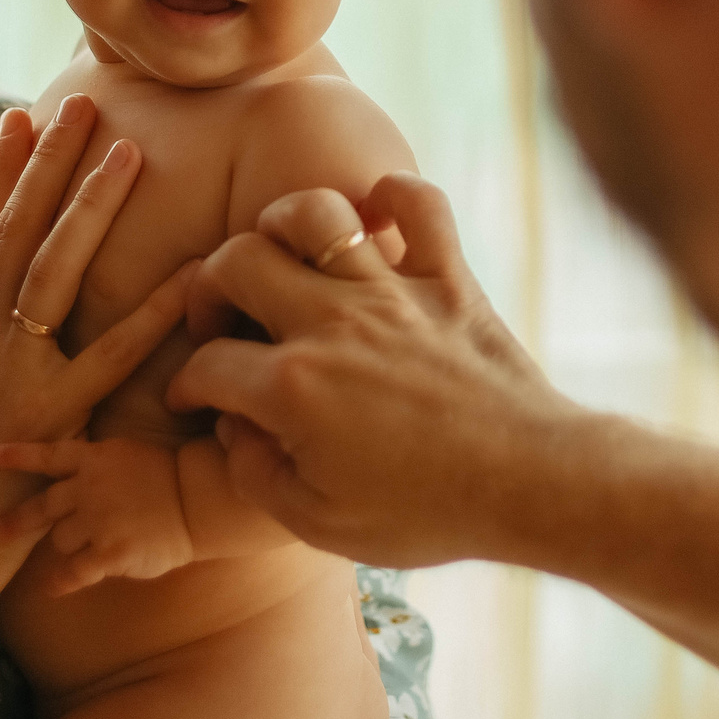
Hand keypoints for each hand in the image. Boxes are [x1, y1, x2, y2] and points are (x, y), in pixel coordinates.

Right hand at [0, 96, 189, 611]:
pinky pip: (111, 353)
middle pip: (18, 230)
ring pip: (55, 269)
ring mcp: (13, 370)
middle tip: (85, 102)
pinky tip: (188, 275)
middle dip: (51, 163)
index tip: (21, 120)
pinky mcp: (50, 414)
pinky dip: (152, 312)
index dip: (1, 174)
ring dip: (93, 207)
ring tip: (130, 153)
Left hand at [0, 436, 189, 589]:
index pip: (49, 456)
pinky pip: (74, 571)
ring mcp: (98, 521)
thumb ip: (98, 462)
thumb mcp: (130, 453)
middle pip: (43, 506)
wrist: (199, 501)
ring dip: (68, 544)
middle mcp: (89, 488)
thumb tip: (73, 475)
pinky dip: (60, 581)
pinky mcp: (109, 552)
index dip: (19, 456)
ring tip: (88, 546)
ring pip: (61, 538)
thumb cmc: (171, 477)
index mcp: (95, 459)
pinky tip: (51, 588)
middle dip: (17, 520)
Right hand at [166, 172, 586, 569]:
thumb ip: (256, 475)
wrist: (530, 483)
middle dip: (210, 286)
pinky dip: (396, 195)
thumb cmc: (428, 513)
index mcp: (293, 389)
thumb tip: (233, 430)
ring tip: (284, 255)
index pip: (207, 364)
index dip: (189, 384)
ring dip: (284, 223)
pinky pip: (421, 203)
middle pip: (236, 263)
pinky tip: (377, 221)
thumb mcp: (321, 523)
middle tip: (224, 316)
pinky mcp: (449, 278)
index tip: (196, 396)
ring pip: (316, 213)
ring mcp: (393, 292)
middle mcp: (333, 324)